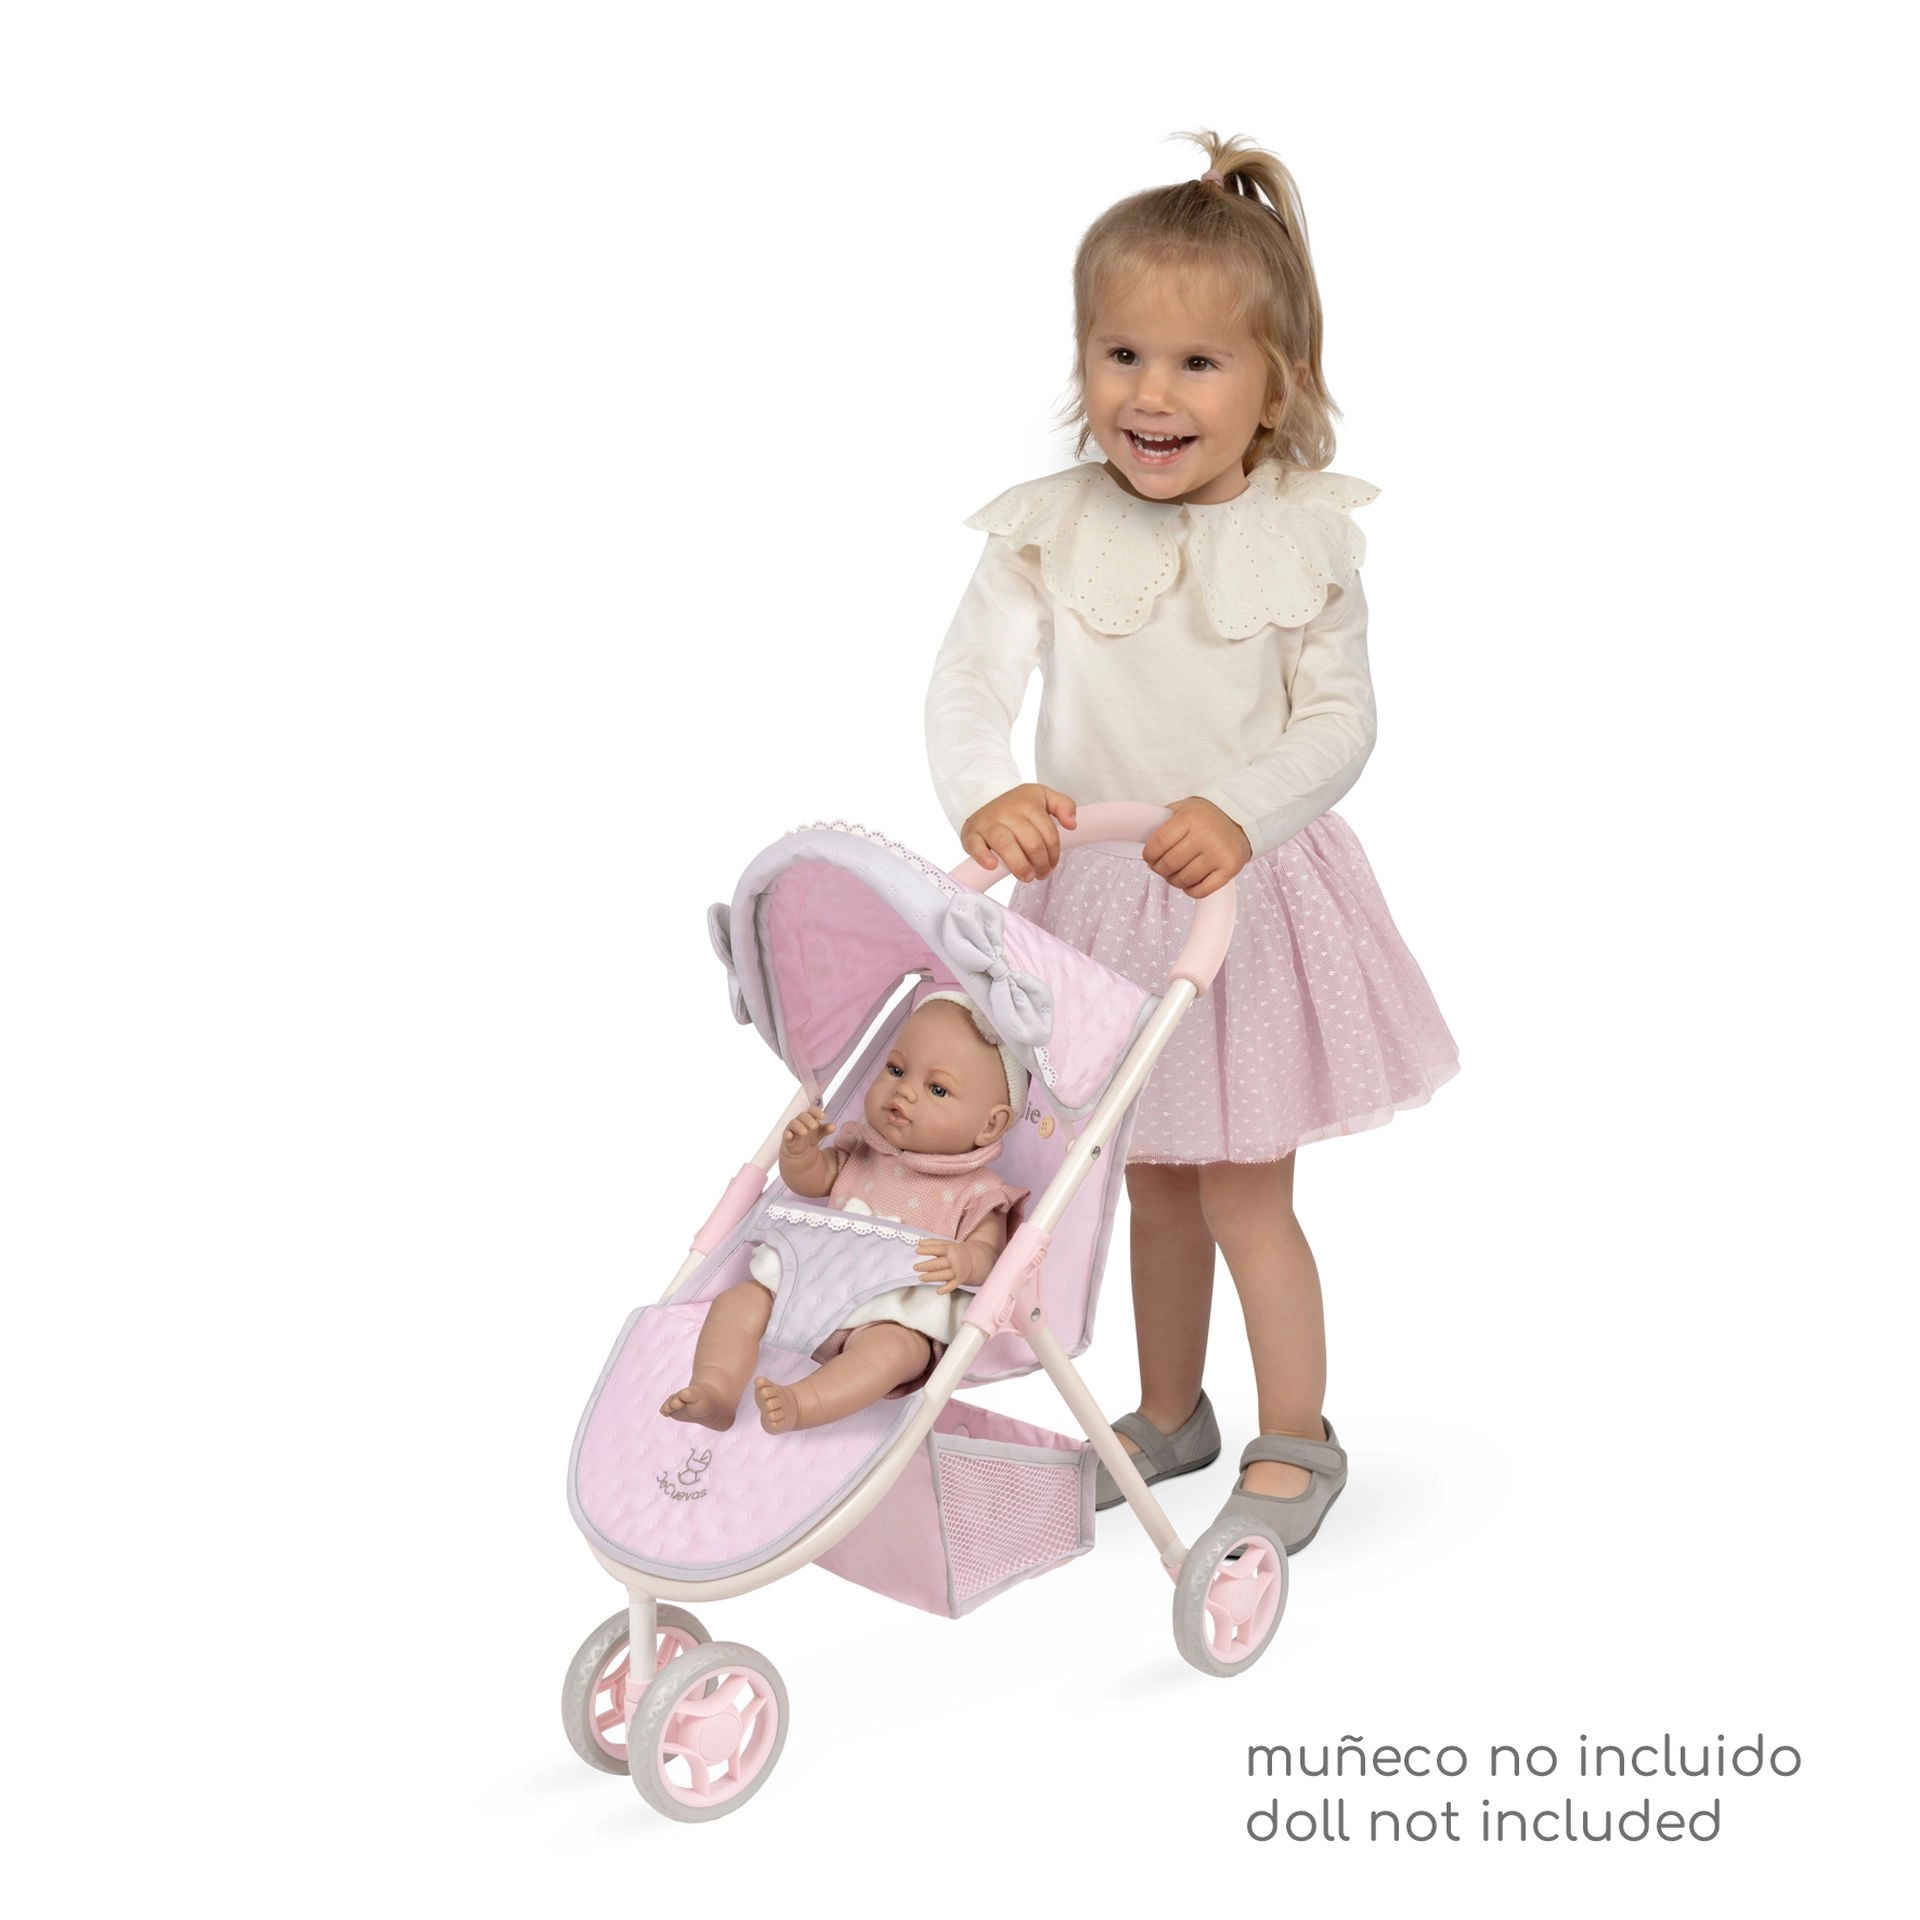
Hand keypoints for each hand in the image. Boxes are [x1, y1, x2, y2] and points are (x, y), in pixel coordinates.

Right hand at [778, 1106, 834, 1161]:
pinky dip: (787, 1134)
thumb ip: (826, 1129)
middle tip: (814, 1126)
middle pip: (803, 1116)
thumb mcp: (820, 1134)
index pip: (812, 1110)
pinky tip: (789, 1135)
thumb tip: (833, 1126)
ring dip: (799, 1126)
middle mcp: (800, 1121)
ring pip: (793, 1123)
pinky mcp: (787, 1138)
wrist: (799, 1152)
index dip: (817, 1112)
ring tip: (805, 1132)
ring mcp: (793, 1129)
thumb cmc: (809, 1138)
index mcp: (809, 1118)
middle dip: (809, 1120)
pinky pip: (785, 1134)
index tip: (823, 1116)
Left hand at [913, 1238, 985, 1294]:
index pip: (938, 1249)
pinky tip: (938, 1291)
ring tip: (921, 1278)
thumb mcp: (946, 1244)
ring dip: (932, 1277)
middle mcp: (953, 1261)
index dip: (928, 1249)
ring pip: (943, 1275)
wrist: (973, 1260)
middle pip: (939, 1263)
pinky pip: (952, 1285)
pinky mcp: (958, 1280)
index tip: (917, 1250)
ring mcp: (956, 1271)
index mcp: (949, 1250)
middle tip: (915, 1267)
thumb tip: (919, 1243)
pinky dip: (946, 1289)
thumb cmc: (955, 1252)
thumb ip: (932, 1243)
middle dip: (926, 1266)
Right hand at [960, 784, 1078, 883]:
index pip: (1048, 834)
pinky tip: (993, 866)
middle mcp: (1007, 811)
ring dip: (1020, 866)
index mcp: (1028, 802)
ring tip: (1027, 877)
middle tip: (1041, 874)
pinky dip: (984, 857)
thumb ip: (1064, 805)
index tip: (1051, 864)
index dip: (1053, 854)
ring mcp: (988, 822)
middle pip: (1031, 842)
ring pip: (1006, 845)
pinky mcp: (971, 832)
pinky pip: (975, 845)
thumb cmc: (1017, 805)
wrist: (983, 797)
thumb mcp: (1043, 797)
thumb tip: (1071, 825)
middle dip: (1040, 864)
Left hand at [1143, 798, 1251, 899]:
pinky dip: (1191, 891)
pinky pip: (1202, 891)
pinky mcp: (1230, 869)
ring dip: (1174, 881)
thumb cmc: (1204, 817)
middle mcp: (1205, 835)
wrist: (1241, 819)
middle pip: (1169, 864)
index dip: (1148, 855)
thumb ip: (1162, 822)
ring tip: (1176, 874)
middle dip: (1159, 869)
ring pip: (1184, 879)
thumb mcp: (1182, 809)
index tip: (1149, 858)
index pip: (1158, 843)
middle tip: (1161, 867)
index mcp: (1189, 818)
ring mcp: (1218, 853)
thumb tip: (1139, 839)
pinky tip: (1190, 883)